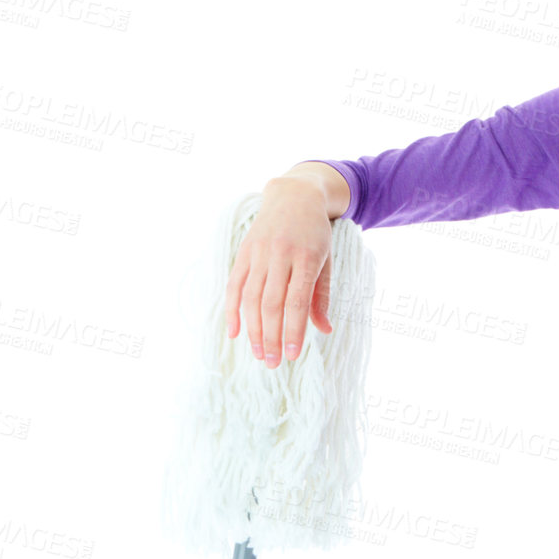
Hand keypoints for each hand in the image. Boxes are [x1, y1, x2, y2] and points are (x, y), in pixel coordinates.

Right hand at [223, 179, 335, 368]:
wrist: (294, 195)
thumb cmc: (315, 233)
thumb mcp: (326, 260)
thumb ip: (322, 295)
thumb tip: (325, 330)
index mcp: (306, 258)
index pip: (297, 302)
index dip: (293, 331)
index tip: (292, 355)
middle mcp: (280, 255)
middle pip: (272, 304)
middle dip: (271, 337)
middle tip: (272, 363)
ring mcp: (259, 252)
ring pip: (251, 298)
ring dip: (253, 329)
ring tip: (258, 354)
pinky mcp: (244, 251)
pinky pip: (234, 285)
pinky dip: (232, 310)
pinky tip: (234, 332)